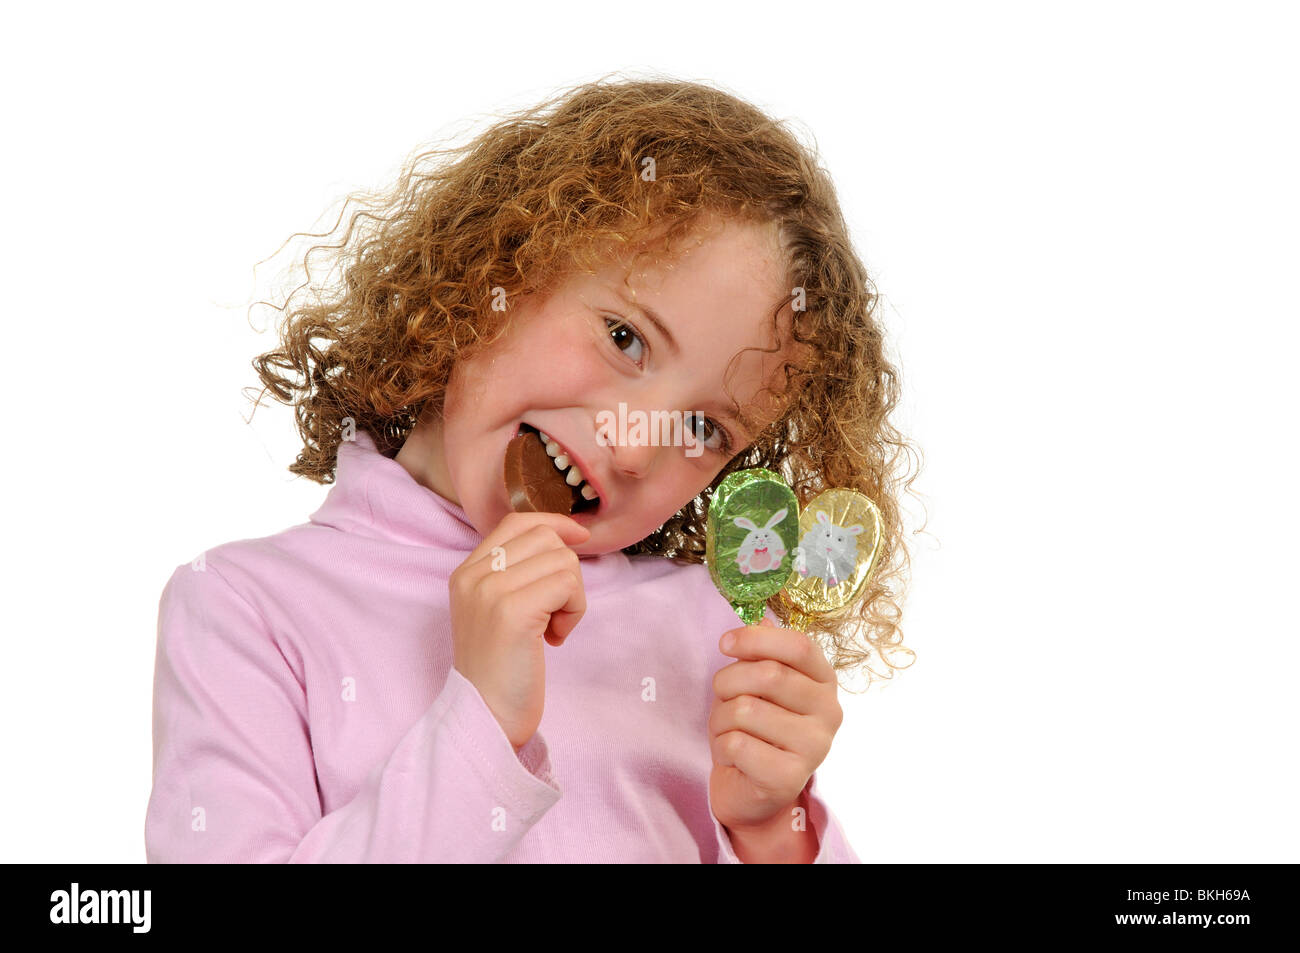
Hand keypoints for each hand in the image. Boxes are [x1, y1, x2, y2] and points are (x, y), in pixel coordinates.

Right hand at [448, 511, 589, 749]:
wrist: (484, 717)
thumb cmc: (501, 670)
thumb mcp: (496, 611)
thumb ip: (516, 574)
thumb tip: (565, 538)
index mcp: (466, 572)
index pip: (517, 522)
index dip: (554, 524)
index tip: (579, 540)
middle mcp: (474, 575)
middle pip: (545, 537)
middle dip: (566, 570)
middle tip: (555, 611)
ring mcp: (490, 591)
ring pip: (563, 560)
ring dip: (572, 596)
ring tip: (552, 629)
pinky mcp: (512, 611)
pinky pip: (568, 585)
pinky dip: (574, 611)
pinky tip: (555, 639)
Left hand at [708, 614, 843, 841]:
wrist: (753, 790)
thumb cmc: (754, 728)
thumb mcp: (757, 684)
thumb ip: (762, 653)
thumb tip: (761, 620)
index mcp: (824, 681)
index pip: (799, 646)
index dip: (757, 639)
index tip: (725, 643)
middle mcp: (829, 712)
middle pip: (769, 674)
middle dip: (729, 680)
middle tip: (721, 694)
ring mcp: (815, 747)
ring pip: (746, 710)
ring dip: (721, 718)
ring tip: (728, 729)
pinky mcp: (789, 778)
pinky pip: (737, 744)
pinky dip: (722, 746)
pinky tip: (734, 756)